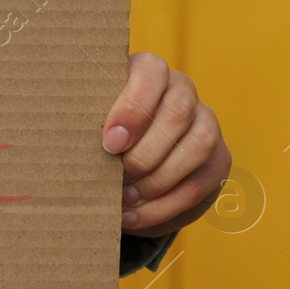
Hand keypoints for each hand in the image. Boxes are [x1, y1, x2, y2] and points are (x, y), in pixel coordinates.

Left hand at [103, 52, 230, 238]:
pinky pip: (201, 184)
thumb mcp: (88, 122)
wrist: (121, 162)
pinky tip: (134, 216)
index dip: (133, 107)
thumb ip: (85, 122)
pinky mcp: (218, 160)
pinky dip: (164, 206)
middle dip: (145, 150)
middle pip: (178, 111)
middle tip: (117, 175)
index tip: (109, 142)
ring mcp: (206, 124)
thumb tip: (71, 143)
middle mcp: (183, 92)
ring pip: (198, 146)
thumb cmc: (96, 134)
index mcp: (148, 72)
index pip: (152, 72)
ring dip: (157, 180)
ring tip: (123, 199)